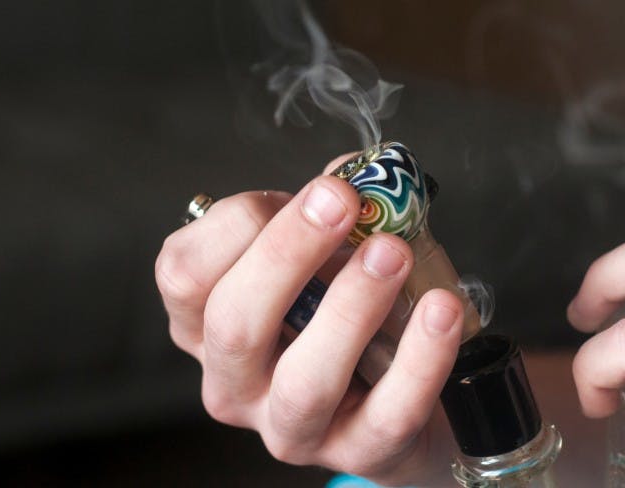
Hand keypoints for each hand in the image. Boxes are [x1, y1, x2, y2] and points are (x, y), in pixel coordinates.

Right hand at [154, 160, 462, 486]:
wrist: (404, 388)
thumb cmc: (350, 309)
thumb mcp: (328, 251)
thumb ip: (336, 207)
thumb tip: (360, 171)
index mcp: (208, 323)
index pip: (183, 276)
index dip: (235, 225)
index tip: (302, 191)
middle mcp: (235, 382)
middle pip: (234, 324)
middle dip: (286, 253)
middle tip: (341, 202)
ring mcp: (292, 427)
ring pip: (304, 381)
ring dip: (350, 307)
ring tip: (392, 253)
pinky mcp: (359, 452)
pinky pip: (388, 414)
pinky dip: (419, 360)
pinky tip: (441, 310)